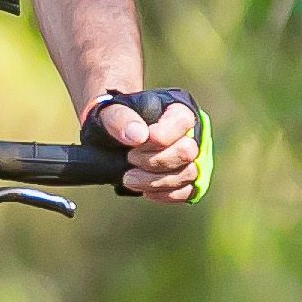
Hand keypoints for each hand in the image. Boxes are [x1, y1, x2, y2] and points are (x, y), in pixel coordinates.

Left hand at [83, 88, 211, 204]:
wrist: (109, 139)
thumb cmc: (114, 121)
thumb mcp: (109, 112)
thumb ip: (119, 118)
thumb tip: (139, 135)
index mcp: (177, 108)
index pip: (182, 122)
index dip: (157, 138)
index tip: (132, 145)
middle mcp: (191, 132)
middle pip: (187, 152)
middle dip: (154, 161)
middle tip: (130, 159)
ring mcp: (192, 157)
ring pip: (188, 174)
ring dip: (155, 181)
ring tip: (129, 178)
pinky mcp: (187, 179)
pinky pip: (187, 192)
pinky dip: (164, 194)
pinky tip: (144, 189)